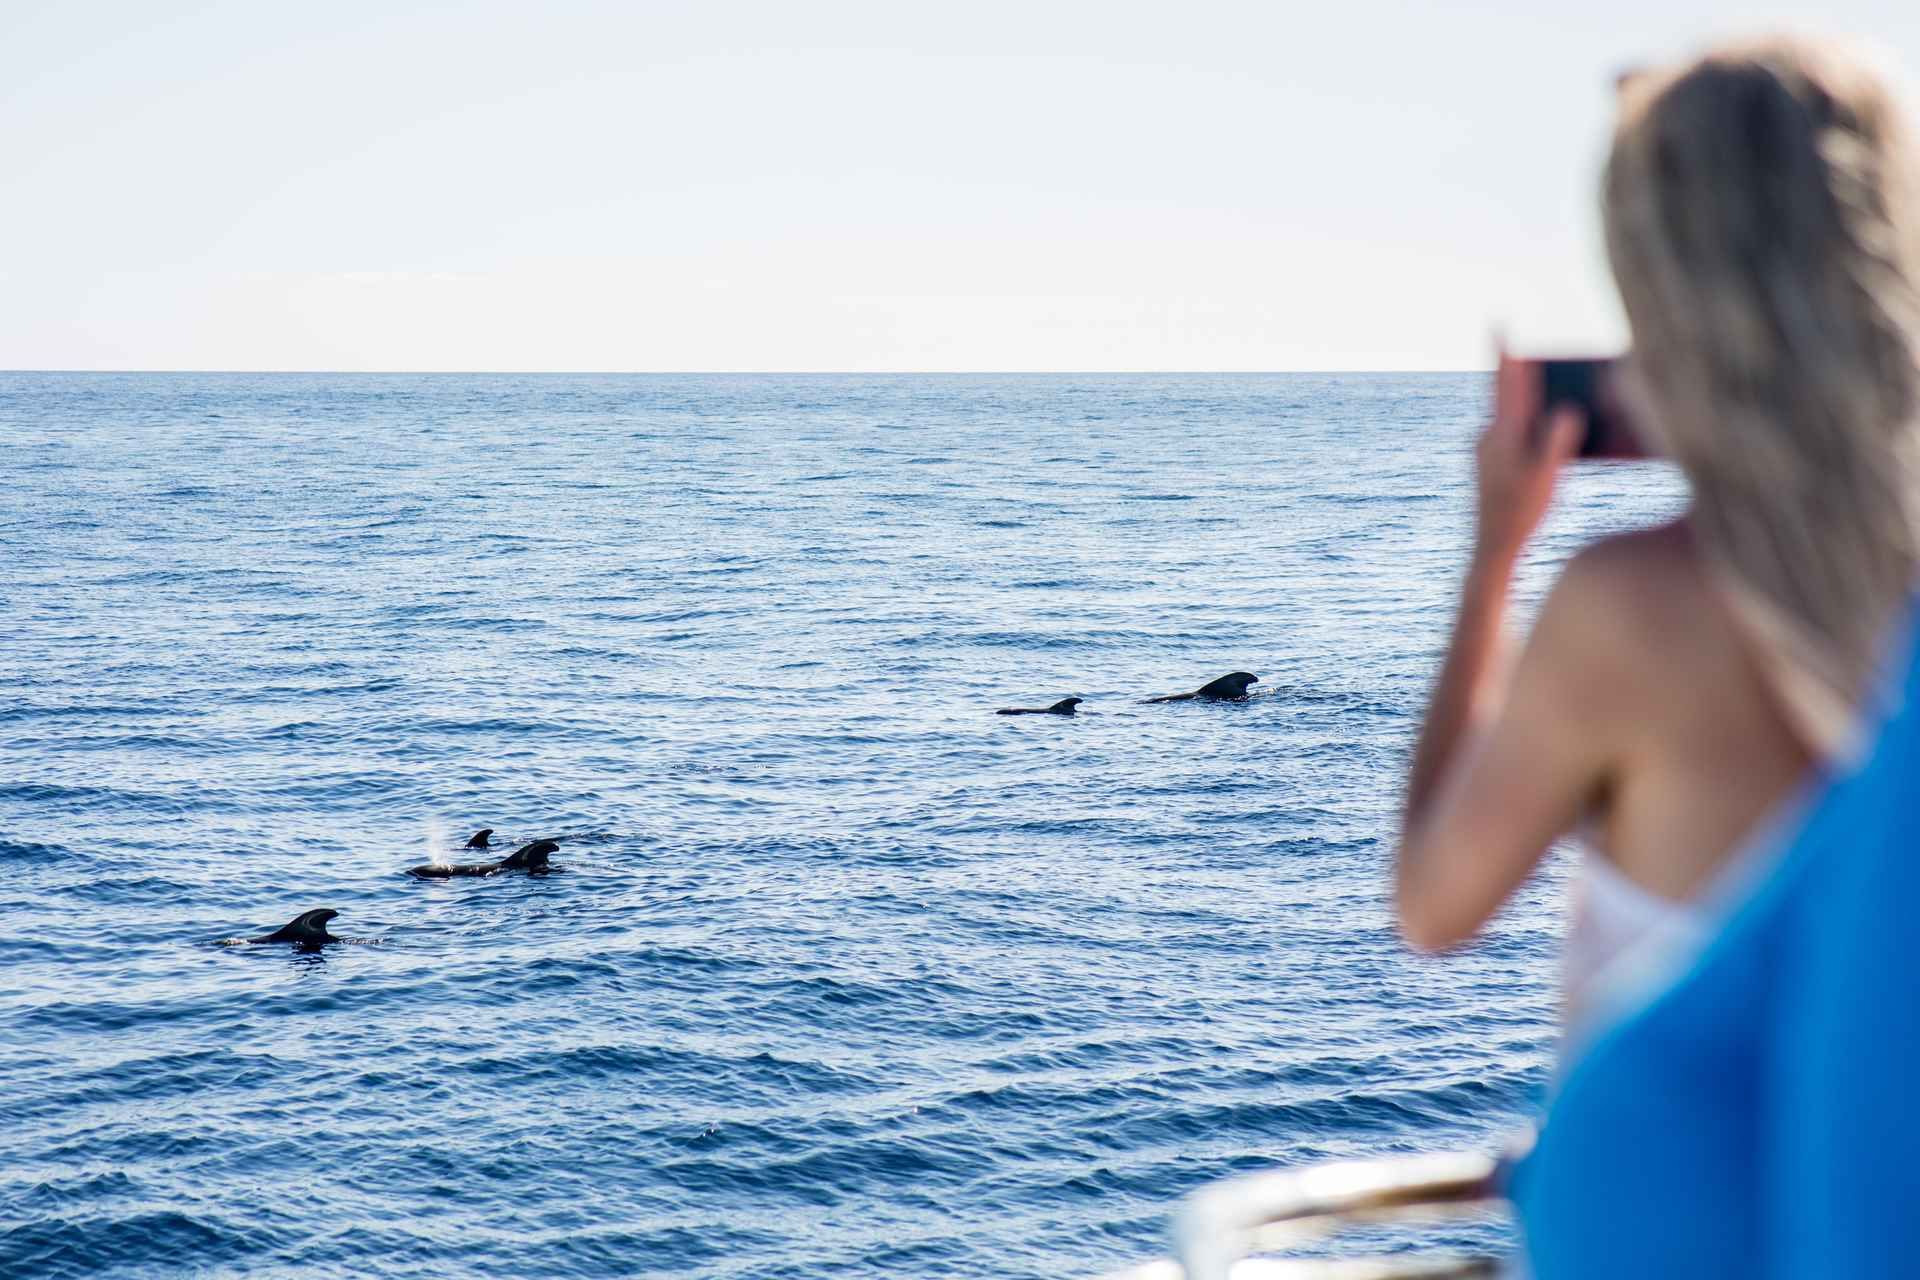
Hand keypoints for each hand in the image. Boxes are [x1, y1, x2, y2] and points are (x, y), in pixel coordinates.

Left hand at [1474, 349, 1583, 565]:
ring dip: (1525, 400)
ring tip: (1542, 393)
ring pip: (1509, 414)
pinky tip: (1539, 430)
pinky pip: (1508, 432)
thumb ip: (1558, 439)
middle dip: (1520, 371)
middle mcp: (1489, 435)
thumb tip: (1567, 410)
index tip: (1500, 323)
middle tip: (1522, 346)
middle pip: (1507, 393)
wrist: (1493, 544)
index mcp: (1504, 433)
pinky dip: (1524, 424)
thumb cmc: (1522, 511)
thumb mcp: (1548, 474)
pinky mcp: (1487, 461)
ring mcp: (1485, 448)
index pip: (1507, 383)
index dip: (1507, 352)